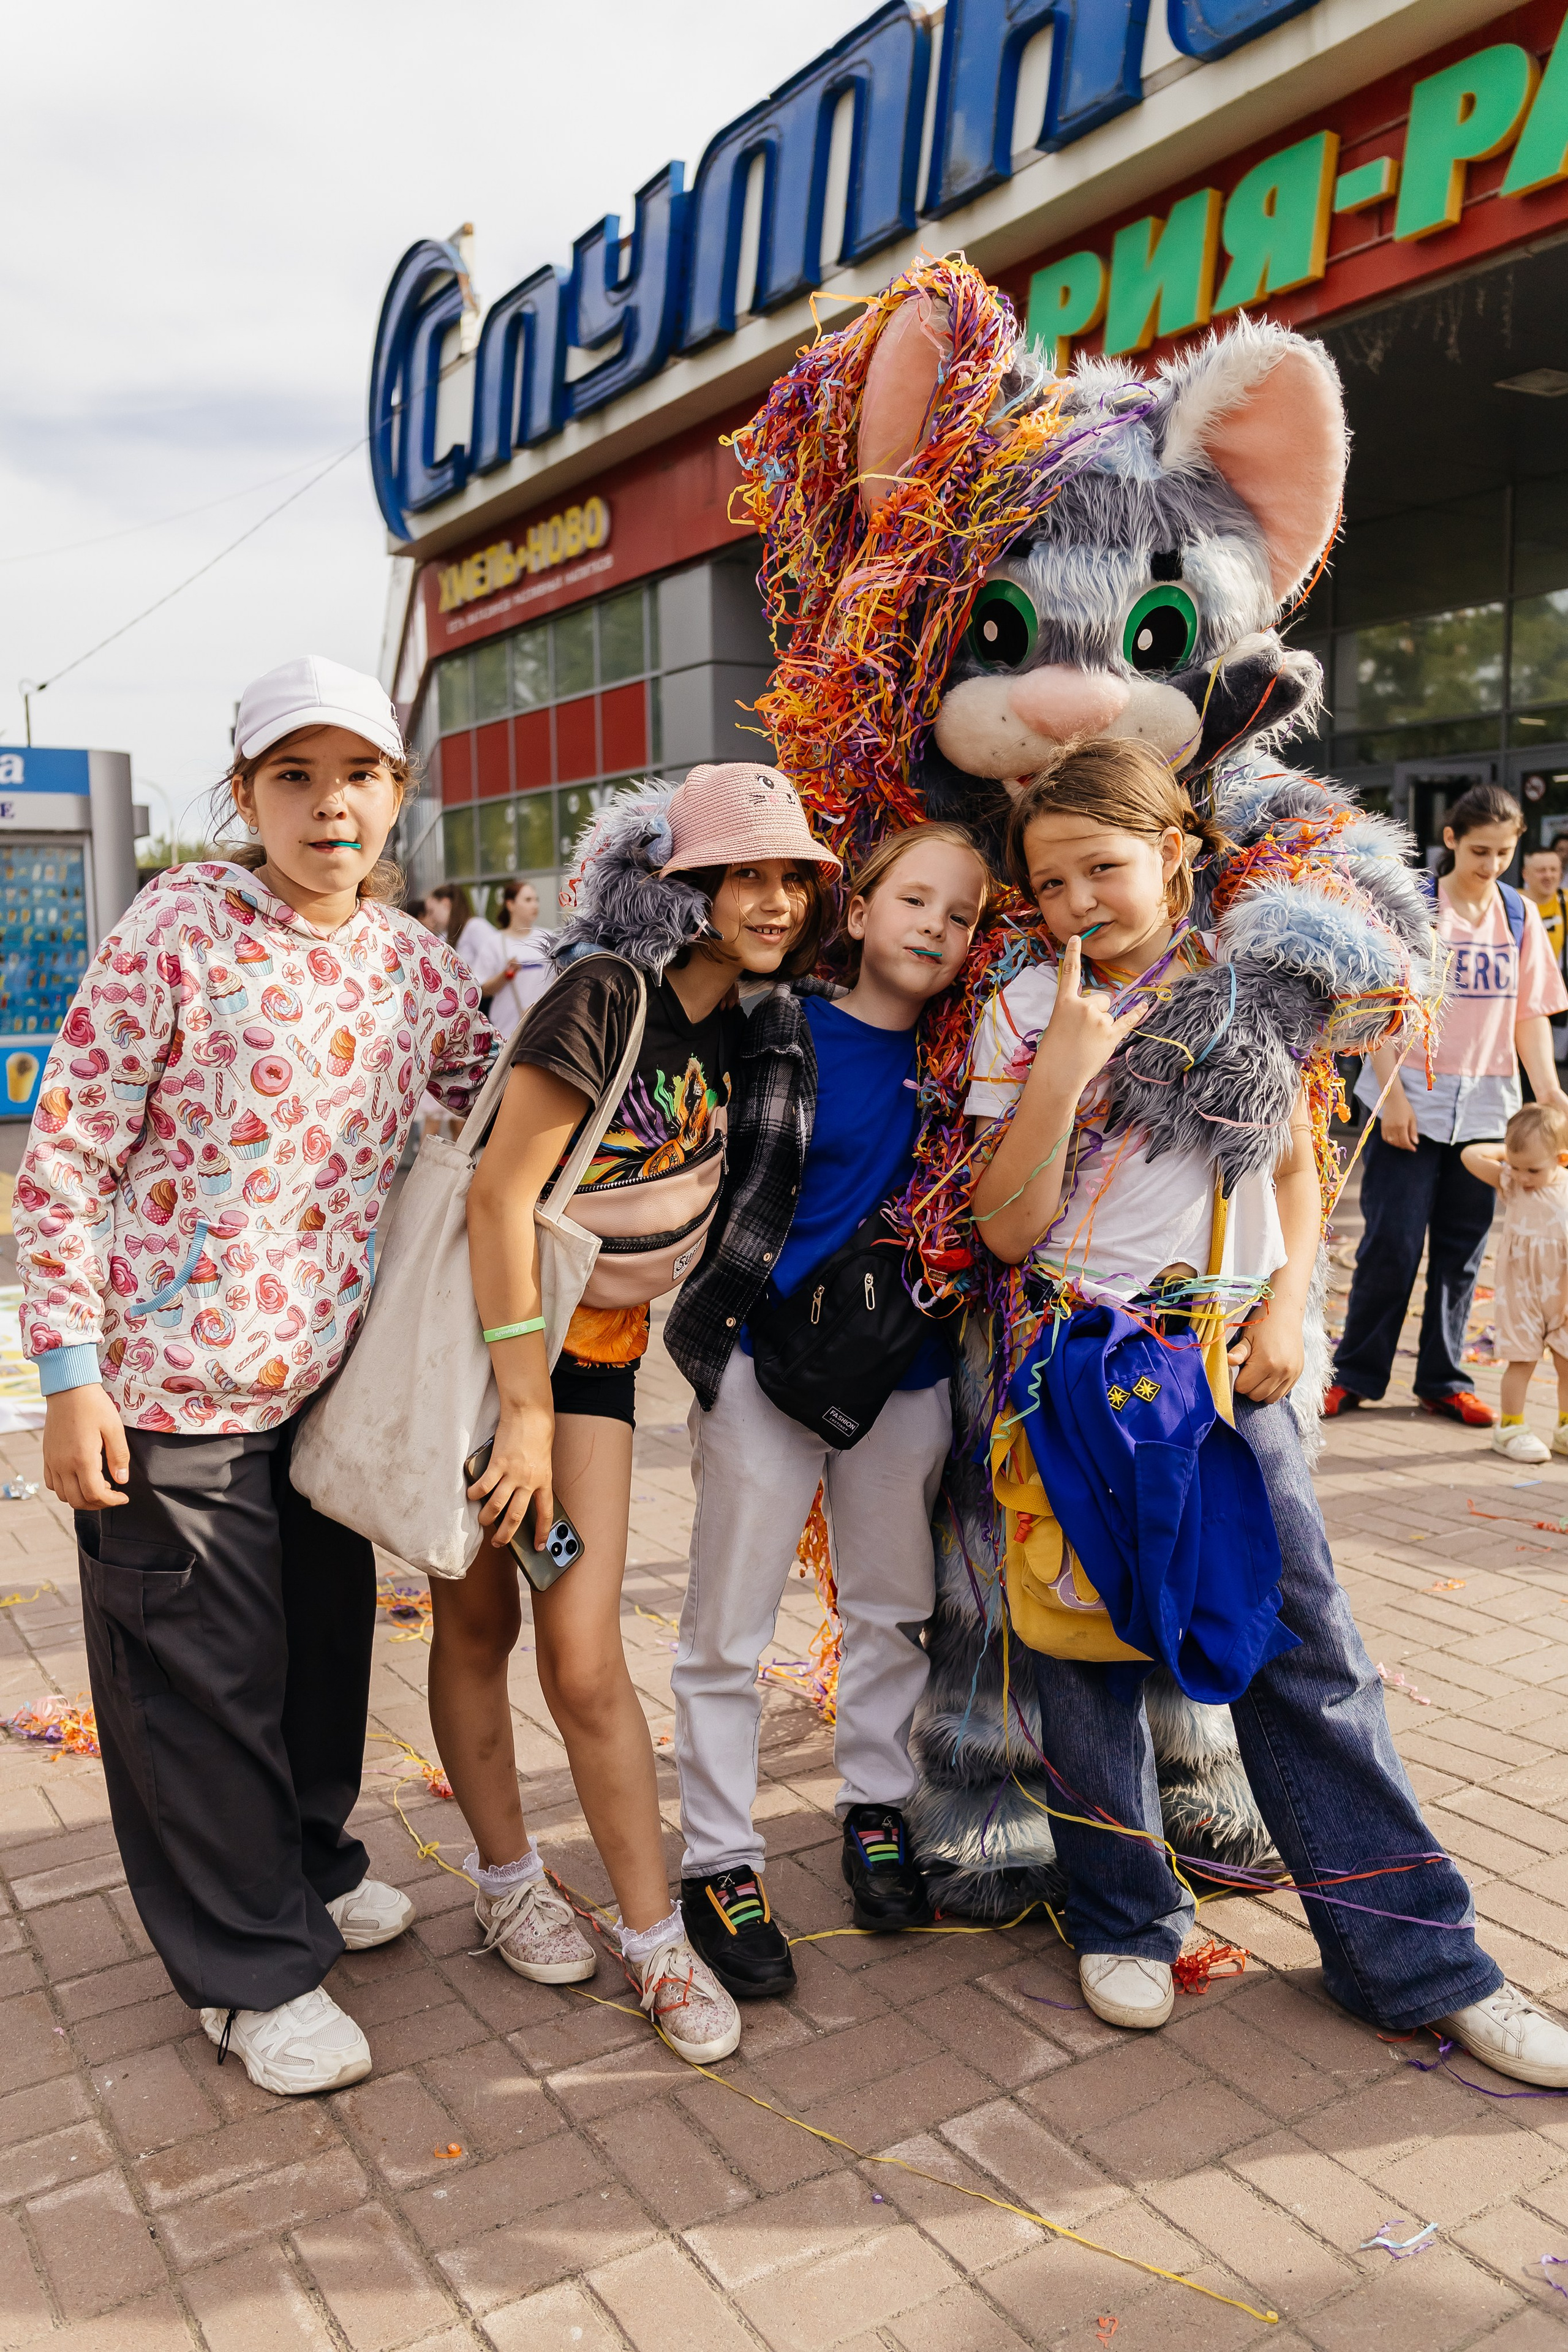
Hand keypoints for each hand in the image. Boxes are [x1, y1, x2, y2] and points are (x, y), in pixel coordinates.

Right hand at [43, 1385, 129, 1509]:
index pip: (94, 1495)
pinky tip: (79, 1478)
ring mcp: (52, 1461)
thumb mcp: (114, 1428)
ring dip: (81, 1498)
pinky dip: (65, 1489)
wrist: (69, 1389)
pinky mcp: (47, 1456)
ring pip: (63, 1495)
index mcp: (82, 1458)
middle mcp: (63, 1464)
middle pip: (77, 1500)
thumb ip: (119, 1457)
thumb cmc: (94, 1405)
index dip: (111, 1501)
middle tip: (112, 1494)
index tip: (123, 1497)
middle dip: (98, 1504)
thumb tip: (122, 1480)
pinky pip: (51, 1483)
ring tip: (98, 1485)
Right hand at [468, 1399, 554, 1550]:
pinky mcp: (498, 1464)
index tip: (539, 1546)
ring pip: (497, 1505)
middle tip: (498, 1543)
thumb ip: (535, 1478)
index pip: (545, 1513)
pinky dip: (476, 1493)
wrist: (530, 1414)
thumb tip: (522, 1494)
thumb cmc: (538, 1434)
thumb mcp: (543, 1461)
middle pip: (516, 1516)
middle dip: (506, 1534)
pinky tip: (472, 1495)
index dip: (543, 1532)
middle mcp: (529, 1481)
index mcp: (544, 1481)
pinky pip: (484, 1485)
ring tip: (482, 1521)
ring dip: (487, 1517)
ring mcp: (513, 1473)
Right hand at [1037, 934, 1148, 1096]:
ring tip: (1089, 1043)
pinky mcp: (1112, 1033)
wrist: (1058, 1075)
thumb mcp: (1058, 1025)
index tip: (1076, 937)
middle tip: (1082, 1033)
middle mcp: (1084, 1006)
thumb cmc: (1054, 1053)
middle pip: (1100, 999)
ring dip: (1103, 1025)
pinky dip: (1136, 1014)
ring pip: (1109, 1013)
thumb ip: (1075, 1012)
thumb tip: (1099, 1010)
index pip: (1070, 974)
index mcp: (1064, 1003)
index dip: (1072, 954)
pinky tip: (1145, 1005)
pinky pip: (1127, 1019)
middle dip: (1096, 1011)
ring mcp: (1099, 1020)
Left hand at [1229, 1307, 1304, 1404]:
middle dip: (1247, 1387)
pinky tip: (1268, 1375)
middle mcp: (1281, 1371)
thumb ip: (1237, 1353)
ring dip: (1260, 1391)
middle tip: (1246, 1371)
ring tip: (1257, 1375)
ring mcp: (1292, 1374)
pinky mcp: (1298, 1374)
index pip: (1243, 1387)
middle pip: (1256, 1396)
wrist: (1285, 1313)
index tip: (1238, 1369)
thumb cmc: (1262, 1323)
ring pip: (1270, 1398)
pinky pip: (1282, 1393)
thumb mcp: (1247, 1337)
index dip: (1237, 1380)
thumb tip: (1227, 1363)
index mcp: (1266, 1362)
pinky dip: (1273, 1389)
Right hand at [1378, 1086, 1419, 1151]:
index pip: (1405, 1141)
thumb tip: (1415, 1142)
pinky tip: (1395, 1140)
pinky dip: (1390, 1141)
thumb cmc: (1405, 1108)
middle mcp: (1393, 1128)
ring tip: (1403, 1144)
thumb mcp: (1412, 1118)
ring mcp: (1386, 1127)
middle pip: (1398, 1143)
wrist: (1393, 1100)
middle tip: (1410, 1146)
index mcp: (1401, 1126)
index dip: (1410, 1147)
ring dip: (1397, 1145)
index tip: (1414, 1149)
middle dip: (1404, 1146)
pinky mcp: (1382, 1126)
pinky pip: (1385, 1138)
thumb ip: (1413, 1131)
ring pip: (1391, 1142)